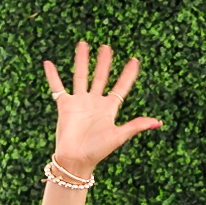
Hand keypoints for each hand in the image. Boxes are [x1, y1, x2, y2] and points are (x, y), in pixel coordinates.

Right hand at [42, 41, 162, 172]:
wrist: (76, 160)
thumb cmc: (98, 150)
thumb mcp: (119, 136)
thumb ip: (135, 126)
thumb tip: (157, 122)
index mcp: (109, 108)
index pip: (121, 87)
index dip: (128, 74)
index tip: (134, 60)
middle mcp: (94, 102)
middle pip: (100, 77)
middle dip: (104, 62)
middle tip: (107, 46)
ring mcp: (79, 102)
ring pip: (80, 76)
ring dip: (81, 61)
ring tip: (83, 44)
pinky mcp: (65, 106)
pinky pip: (57, 87)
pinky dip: (53, 76)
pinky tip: (48, 63)